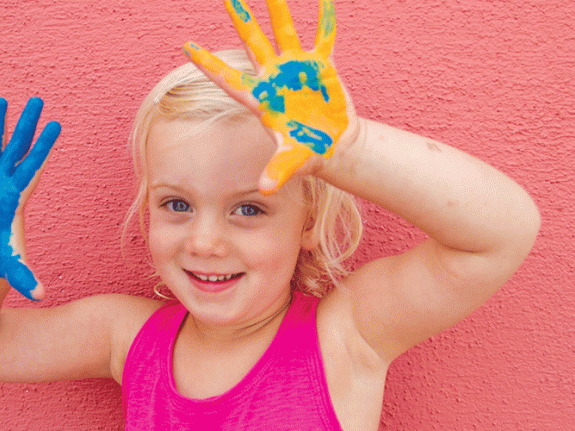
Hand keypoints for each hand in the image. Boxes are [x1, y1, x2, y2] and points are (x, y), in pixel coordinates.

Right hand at [0, 98, 59, 299]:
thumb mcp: (8, 266)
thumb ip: (24, 278)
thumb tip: (41, 296)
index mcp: (15, 197)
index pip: (33, 166)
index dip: (44, 147)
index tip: (56, 126)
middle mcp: (3, 183)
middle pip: (17, 147)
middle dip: (26, 124)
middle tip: (38, 100)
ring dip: (0, 123)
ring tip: (4, 99)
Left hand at [183, 0, 357, 193]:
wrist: (333, 145)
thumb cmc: (307, 154)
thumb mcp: (291, 162)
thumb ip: (277, 171)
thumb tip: (264, 188)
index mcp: (262, 99)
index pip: (229, 79)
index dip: (209, 64)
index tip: (186, 46)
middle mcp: (274, 79)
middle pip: (253, 43)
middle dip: (242, 19)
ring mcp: (296, 69)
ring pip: (284, 32)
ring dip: (279, 9)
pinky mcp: (321, 67)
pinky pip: (323, 39)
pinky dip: (325, 22)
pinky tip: (324, 2)